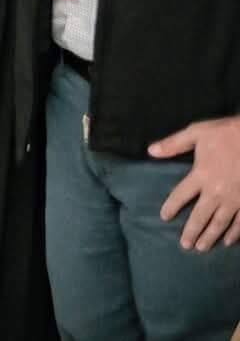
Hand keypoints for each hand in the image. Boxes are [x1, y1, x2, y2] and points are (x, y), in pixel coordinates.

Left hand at [151, 113, 239, 250]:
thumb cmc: (226, 134)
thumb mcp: (196, 133)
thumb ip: (173, 144)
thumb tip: (151, 151)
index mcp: (201, 175)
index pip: (180, 195)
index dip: (171, 207)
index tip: (164, 217)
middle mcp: (216, 191)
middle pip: (200, 216)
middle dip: (191, 231)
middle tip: (185, 245)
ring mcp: (235, 199)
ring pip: (220, 223)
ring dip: (210, 236)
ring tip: (202, 248)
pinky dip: (235, 233)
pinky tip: (229, 241)